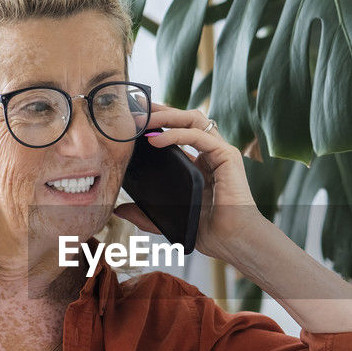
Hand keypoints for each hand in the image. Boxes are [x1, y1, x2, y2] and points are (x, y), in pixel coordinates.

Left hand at [114, 105, 266, 262]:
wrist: (232, 241)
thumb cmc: (208, 231)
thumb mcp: (168, 218)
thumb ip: (146, 214)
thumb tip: (119, 210)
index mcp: (201, 163)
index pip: (179, 131)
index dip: (159, 122)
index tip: (136, 120)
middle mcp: (212, 153)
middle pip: (186, 118)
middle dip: (161, 111)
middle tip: (136, 109)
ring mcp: (221, 152)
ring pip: (194, 119)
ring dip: (167, 116)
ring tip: (144, 121)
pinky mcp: (227, 156)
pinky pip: (198, 136)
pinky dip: (176, 135)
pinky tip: (156, 140)